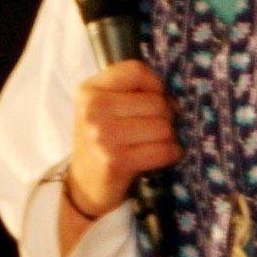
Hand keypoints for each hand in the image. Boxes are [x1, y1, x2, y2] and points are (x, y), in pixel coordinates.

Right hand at [59, 60, 178, 250]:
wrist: (84, 186)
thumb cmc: (101, 141)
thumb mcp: (103, 108)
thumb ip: (128, 91)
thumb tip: (172, 93)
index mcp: (89, 90)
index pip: (136, 71)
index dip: (156, 84)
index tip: (157, 97)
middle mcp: (93, 110)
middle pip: (156, 101)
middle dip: (166, 115)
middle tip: (157, 128)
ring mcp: (102, 135)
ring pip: (163, 126)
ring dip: (169, 137)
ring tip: (156, 143)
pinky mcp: (116, 160)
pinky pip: (163, 150)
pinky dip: (171, 154)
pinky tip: (165, 155)